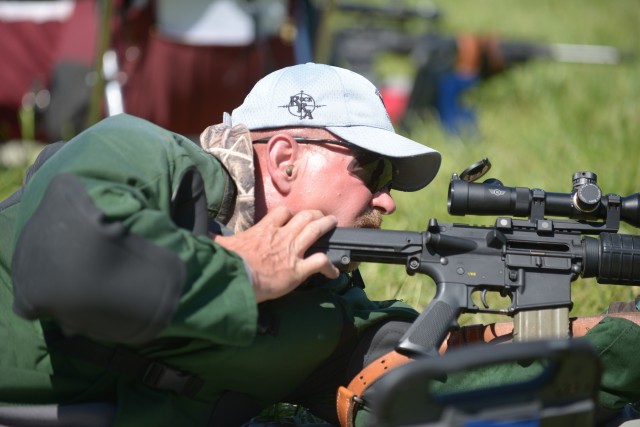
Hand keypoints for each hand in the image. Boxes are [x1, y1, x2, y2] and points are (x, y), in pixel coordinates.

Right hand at [214, 206, 339, 302]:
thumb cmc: (227, 261)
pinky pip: (320, 263)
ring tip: (333, 224)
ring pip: (316, 231)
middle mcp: (282, 236)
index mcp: (265, 229)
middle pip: (305, 217)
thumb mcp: (220, 244)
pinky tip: (334, 272)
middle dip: (316, 215)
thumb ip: (214, 238)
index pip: (282, 213)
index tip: (292, 218)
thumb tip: (200, 233)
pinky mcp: (298, 270)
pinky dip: (330, 267)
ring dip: (327, 226)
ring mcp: (292, 252)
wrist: (236, 277)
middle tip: (322, 217)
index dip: (290, 214)